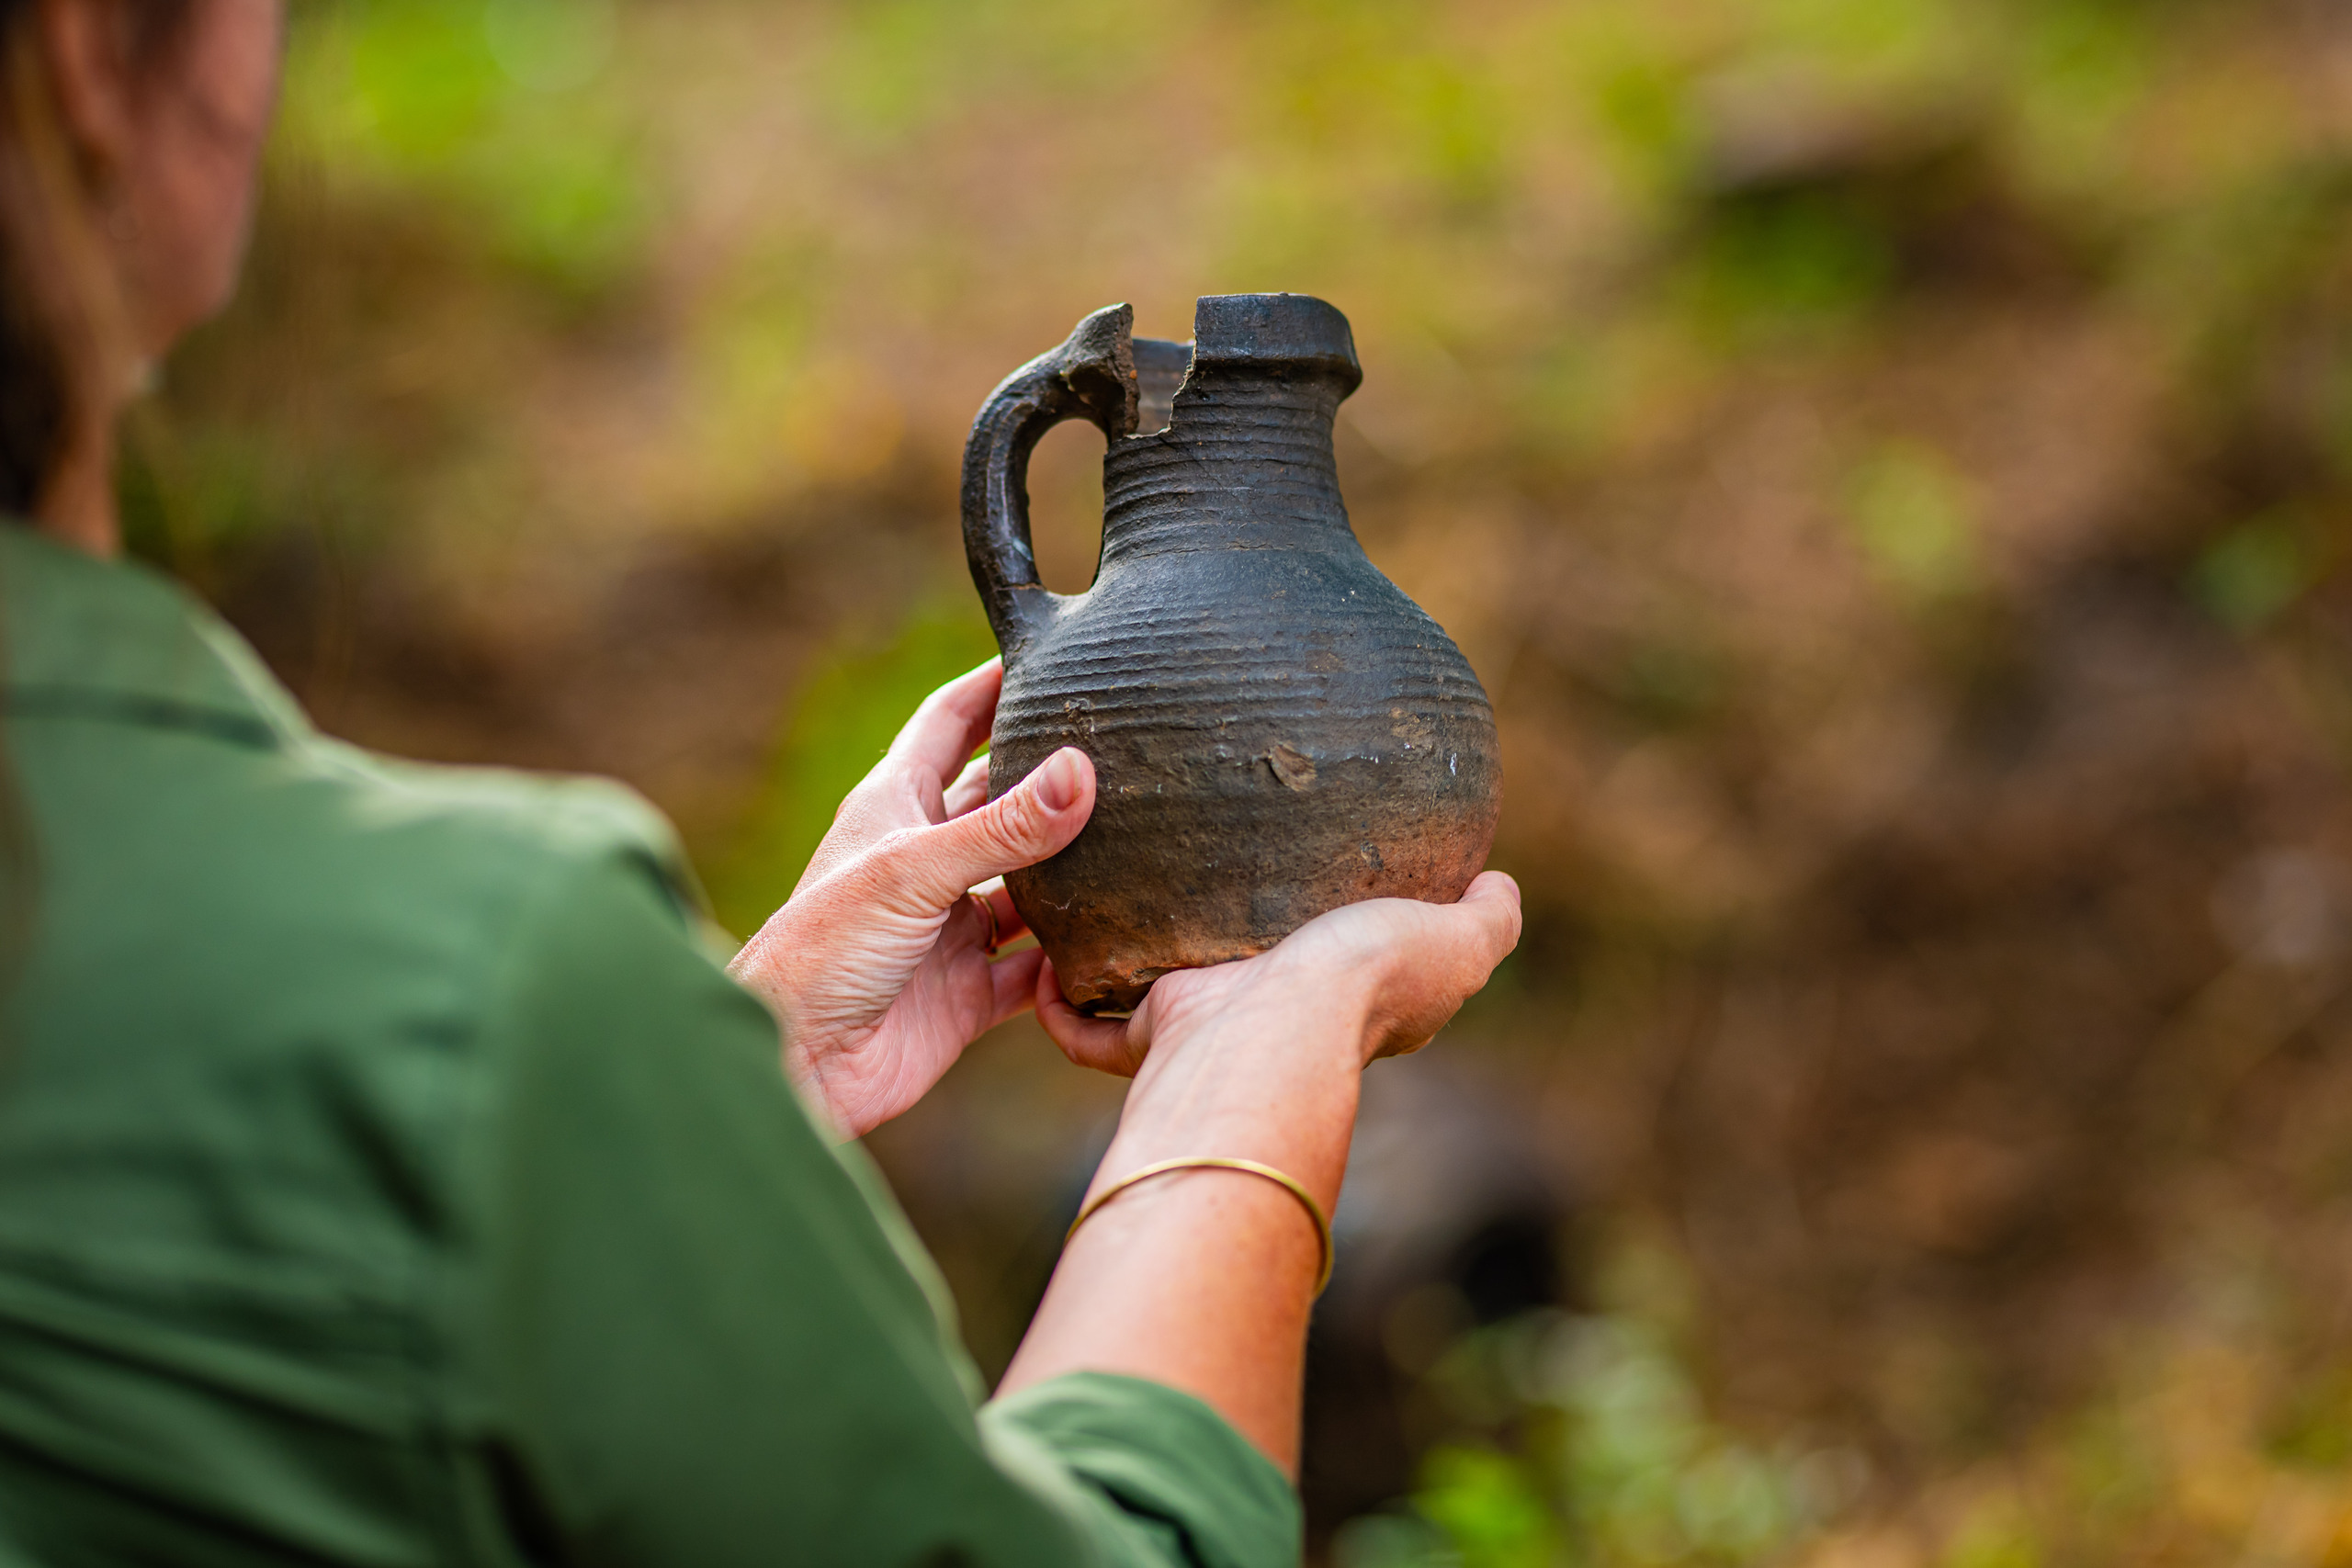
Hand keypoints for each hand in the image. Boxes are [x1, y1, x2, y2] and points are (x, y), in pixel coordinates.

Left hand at [729, 660, 1096, 1138]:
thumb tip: (1079, 770)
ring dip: (1076, 868)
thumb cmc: (819, 953)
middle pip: (1000, 799)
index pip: (949, 722)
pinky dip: (1074, 956)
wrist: (794, 1067)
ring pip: (1030, 884)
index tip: (1049, 651)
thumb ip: (1001, 827)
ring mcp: (951, 927)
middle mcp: (927, 860)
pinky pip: (1039, 967)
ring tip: (1145, 835)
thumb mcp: (912, 872)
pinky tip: (1121, 937)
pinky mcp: (970, 992)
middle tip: (1124, 742)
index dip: (992, 684)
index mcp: (895, 807)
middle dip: (1052, 773)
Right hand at [1035, 870, 1522, 1079]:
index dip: (1314, 932)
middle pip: (1229, 979)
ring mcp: (1197, 1034)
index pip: (1323, 966)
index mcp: (1332, 1000)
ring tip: (1102, 885)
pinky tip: (1048, 945)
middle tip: (1182, 861)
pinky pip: (1083, 1023)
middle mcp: (1263, 1022)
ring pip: (1148, 999)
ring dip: (1121, 961)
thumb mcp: (1454, 945)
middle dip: (1204, 937)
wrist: (1269, 1038)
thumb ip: (1485, 919)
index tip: (1291, 869)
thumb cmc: (1360, 987)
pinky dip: (1059, 997)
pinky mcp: (1142, 1037)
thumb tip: (1499, 880)